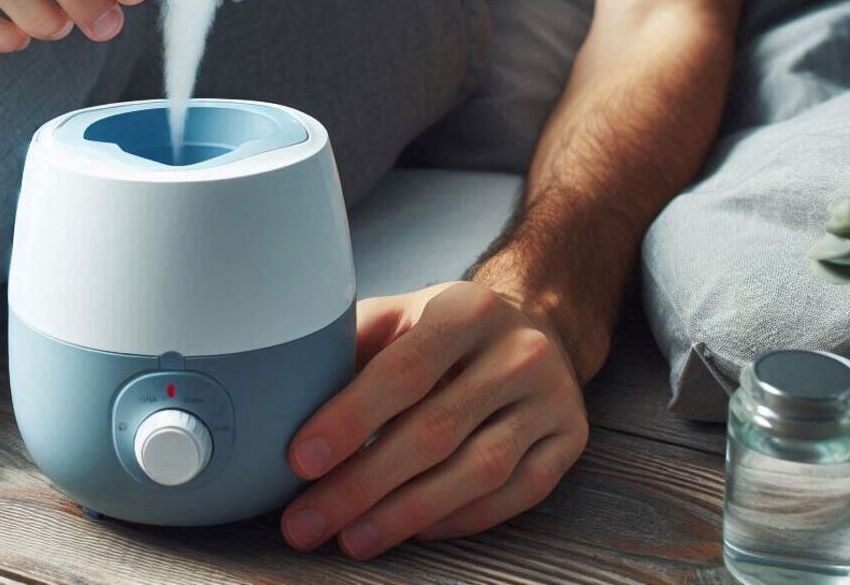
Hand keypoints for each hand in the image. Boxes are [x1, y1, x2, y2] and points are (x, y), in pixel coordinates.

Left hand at [281, 281, 589, 558]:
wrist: (536, 324)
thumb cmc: (446, 328)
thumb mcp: (401, 314)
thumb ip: (351, 345)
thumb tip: (279, 393)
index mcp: (466, 310)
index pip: (403, 370)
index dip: (350, 419)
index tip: (300, 461)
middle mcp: (518, 351)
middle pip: (435, 430)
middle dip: (361, 485)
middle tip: (305, 522)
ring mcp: (552, 397)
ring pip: (478, 471)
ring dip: (406, 514)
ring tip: (351, 539)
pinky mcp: (570, 438)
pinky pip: (517, 493)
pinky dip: (462, 519)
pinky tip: (414, 532)